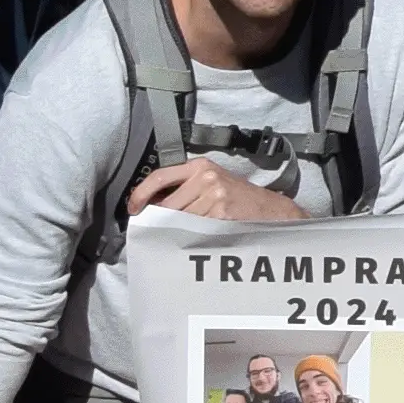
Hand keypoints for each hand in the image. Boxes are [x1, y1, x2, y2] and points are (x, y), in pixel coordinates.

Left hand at [126, 156, 303, 222]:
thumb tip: (152, 204)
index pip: (160, 176)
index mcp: (200, 165)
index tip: (133, 208)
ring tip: (183, 233)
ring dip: (176, 230)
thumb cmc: (239, 196)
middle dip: (159, 218)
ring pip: (178, 219)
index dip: (141, 193)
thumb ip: (185, 187)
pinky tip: (197, 236)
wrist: (270, 209)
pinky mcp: (221, 214)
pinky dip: (191, 236)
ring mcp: (214, 196)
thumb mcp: (212, 181)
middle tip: (156, 228)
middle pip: (166, 203)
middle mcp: (206, 178)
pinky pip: (194, 229)